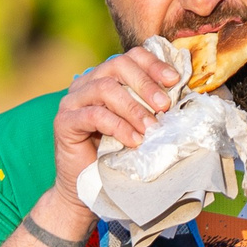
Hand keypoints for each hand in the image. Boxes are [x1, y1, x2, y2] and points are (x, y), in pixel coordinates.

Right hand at [51, 46, 179, 219]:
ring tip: (151, 129)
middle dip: (146, 84)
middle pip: (117, 66)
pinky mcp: (64, 121)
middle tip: (165, 106)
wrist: (89, 189)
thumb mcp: (141, 125)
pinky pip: (94, 115)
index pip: (130, 57)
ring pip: (105, 89)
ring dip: (134, 108)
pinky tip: (134, 141)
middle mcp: (86, 84)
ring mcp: (72, 101)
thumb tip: (183, 94)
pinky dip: (118, 126)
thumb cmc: (119, 155)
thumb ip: (153, 106)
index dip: (153, 64)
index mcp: (106, 78)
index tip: (174, 80)